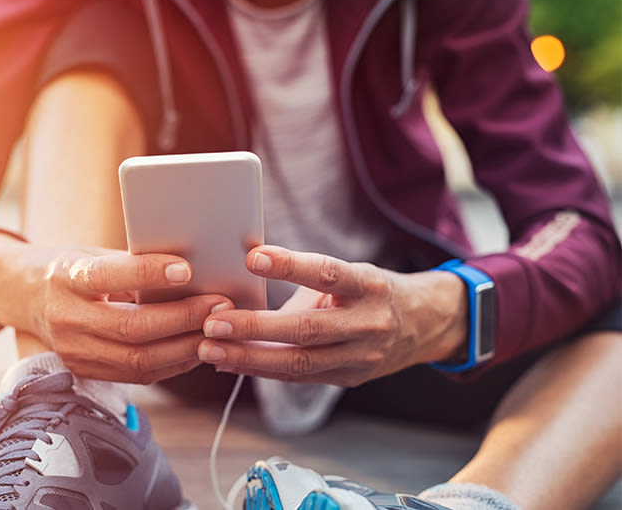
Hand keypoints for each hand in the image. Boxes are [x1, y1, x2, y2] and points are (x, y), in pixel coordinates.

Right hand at [0, 235, 231, 384]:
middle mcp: (65, 319)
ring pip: (138, 360)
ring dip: (186, 348)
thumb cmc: (68, 267)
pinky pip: (138, 376)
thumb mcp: (90, 254)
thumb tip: (190, 270)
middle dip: (183, 319)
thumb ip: (131, 264)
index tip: (187, 268)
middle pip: (131, 328)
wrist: (22, 297)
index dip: (148, 274)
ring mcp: (74, 352)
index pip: (107, 277)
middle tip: (221, 305)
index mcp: (65, 278)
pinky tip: (198, 348)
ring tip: (219, 331)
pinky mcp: (85, 372)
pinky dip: (173, 364)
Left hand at [197, 245, 465, 385]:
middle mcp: (368, 323)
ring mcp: (361, 357)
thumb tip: (246, 278)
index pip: (327, 273)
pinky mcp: (349, 378)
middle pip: (307, 329)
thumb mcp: (348, 275)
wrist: (423, 324)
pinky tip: (230, 363)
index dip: (290, 265)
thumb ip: (303, 279)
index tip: (253, 257)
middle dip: (255, 328)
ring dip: (249, 358)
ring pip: (300, 363)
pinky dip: (262, 370)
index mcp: (368, 285)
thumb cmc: (369, 292)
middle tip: (213, 323)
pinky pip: (300, 377)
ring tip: (210, 350)